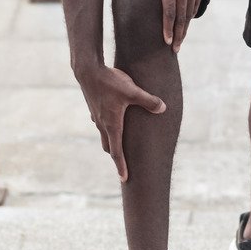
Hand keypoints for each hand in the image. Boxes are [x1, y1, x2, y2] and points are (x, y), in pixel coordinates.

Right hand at [76, 65, 166, 181]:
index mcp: (112, 125)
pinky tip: (113, 121)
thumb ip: (148, 100)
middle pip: (109, 147)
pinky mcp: (94, 108)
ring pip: (104, 135)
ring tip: (120, 146)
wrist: (87, 71)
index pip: (117, 152)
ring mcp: (96, 117)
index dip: (121, 166)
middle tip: (124, 166)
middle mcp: (102, 124)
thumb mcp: (132, 90)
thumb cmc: (109, 81)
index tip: (124, 179)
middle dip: (117, 157)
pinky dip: (108, 129)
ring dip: (112, 143)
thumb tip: (163, 108)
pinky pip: (101, 124)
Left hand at [114, 0, 207, 52]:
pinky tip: (185, 24)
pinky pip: (195, 5)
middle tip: (175, 50)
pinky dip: (190, 16)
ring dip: (185, 29)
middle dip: (178, 36)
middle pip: (181, 17)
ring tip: (180, 42)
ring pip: (189, 13)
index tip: (167, 42)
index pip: (169, 11)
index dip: (168, 28)